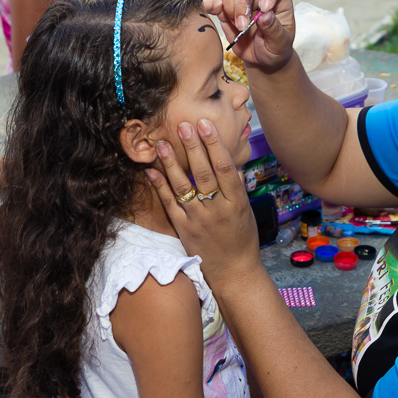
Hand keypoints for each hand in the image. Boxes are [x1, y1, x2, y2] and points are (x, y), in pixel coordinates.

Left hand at [146, 119, 260, 285]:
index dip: (214, 144)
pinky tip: (152, 170)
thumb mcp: (246, 211)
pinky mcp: (183, 230)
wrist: (234, 273)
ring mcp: (198, 220)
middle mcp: (217, 210)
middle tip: (184, 125)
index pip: (225, 168)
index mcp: (237, 203)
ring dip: (171, 163)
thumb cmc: (242, 239)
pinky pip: (169, 204)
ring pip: (183, 187)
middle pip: (204, 173)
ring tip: (162, 143)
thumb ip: (234, 187)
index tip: (206, 125)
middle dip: (193, 147)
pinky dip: (160, 186)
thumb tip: (226, 159)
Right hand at [203, 0, 296, 72]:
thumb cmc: (276, 47)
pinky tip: (207, 9)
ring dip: (230, 6)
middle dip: (243, 3)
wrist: (262, 58)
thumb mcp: (281, 43)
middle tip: (244, 26)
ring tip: (238, 27)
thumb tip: (265, 16)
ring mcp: (241, 0)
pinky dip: (209, 4)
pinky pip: (215, 1)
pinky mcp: (226, 10)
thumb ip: (274, 29)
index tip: (266, 7)